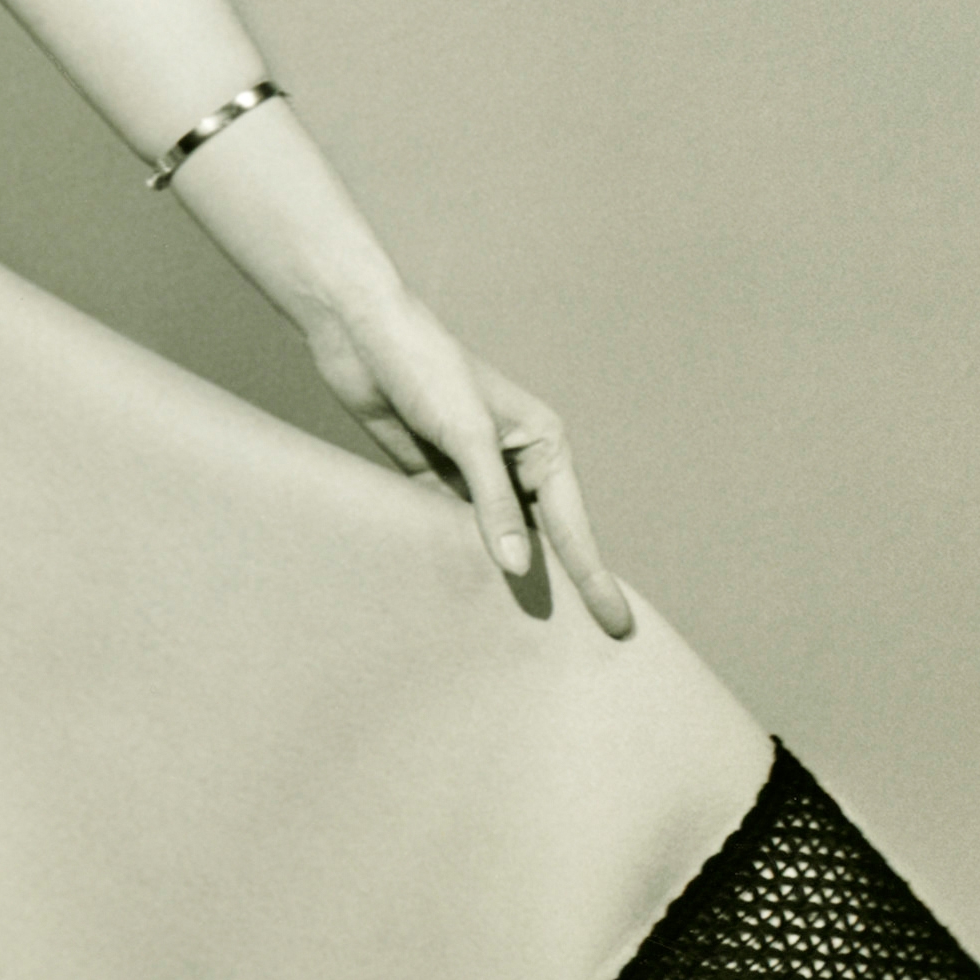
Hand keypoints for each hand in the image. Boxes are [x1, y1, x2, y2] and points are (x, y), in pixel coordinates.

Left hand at [290, 284, 634, 640]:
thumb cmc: (425, 369)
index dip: (593, 579)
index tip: (618, 626)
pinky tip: (464, 595)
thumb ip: (493, 504)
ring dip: (506, 578)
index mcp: (543, 444)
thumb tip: (519, 567)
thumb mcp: (466, 436)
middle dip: (561, 586)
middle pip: (543, 538)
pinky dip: (459, 556)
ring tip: (523, 637)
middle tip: (584, 646)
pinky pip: (453, 528)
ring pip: (497, 537)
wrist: (361, 333)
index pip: (573, 527)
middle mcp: (516, 461)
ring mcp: (473, 472)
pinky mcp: (431, 475)